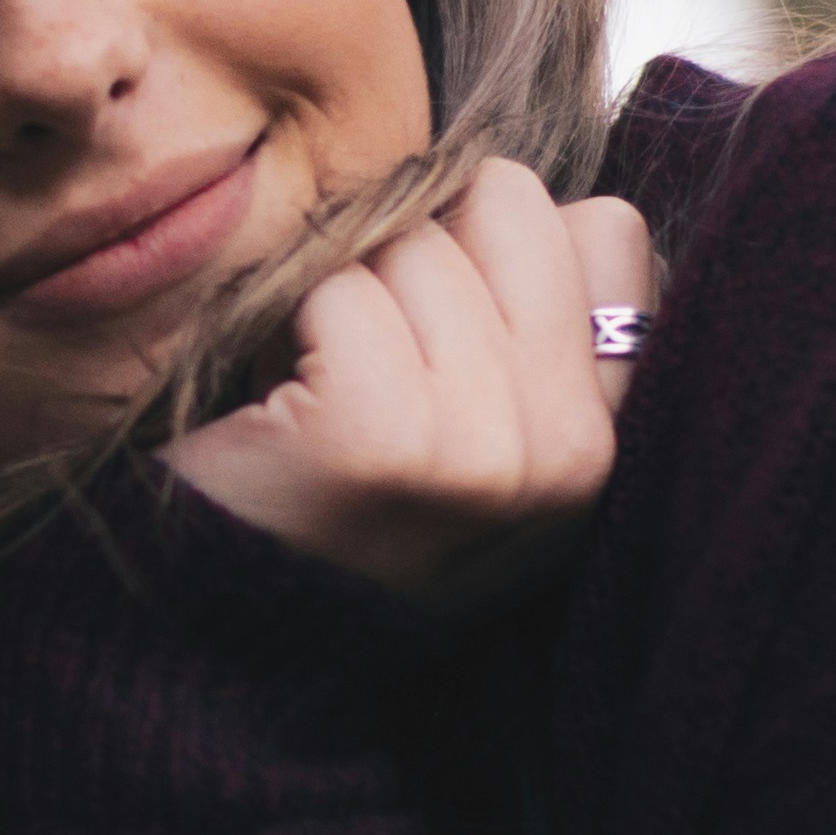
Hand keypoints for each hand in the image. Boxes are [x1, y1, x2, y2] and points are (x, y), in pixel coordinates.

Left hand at [163, 158, 660, 612]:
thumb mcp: (475, 424)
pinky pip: (334, 282)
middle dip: (415, 250)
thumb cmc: (336, 506)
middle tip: (365, 358)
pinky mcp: (381, 437)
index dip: (496, 247)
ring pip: (412, 237)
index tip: (437, 337)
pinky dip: (281, 321)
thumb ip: (523, 315)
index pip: (606, 227)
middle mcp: (572, 450)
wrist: (223, 655)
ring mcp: (484, 448)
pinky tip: (278, 405)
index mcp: (612, 440)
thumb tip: (499, 180)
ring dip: (338, 290)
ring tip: (316, 392)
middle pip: (505, 203)